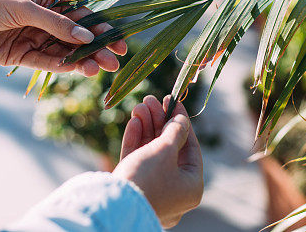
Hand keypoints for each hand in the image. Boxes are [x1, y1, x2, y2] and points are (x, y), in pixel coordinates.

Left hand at [0, 0, 125, 75]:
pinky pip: (46, 62)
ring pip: (65, 51)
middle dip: (97, 49)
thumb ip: (57, 24)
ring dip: (81, 60)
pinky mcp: (22, 56)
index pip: (82, 16)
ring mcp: (35, 38)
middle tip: (114, 63)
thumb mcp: (26, 9)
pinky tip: (75, 69)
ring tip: (97, 71)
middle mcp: (46, 20)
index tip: (120, 42)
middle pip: (77, 37)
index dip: (102, 29)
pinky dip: (61, 66)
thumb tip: (87, 37)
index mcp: (50, 1)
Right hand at [114, 96, 202, 227]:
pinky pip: (139, 161)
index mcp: (191, 186)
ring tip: (140, 105)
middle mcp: (174, 190)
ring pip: (151, 152)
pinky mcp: (134, 187)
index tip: (174, 102)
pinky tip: (134, 121)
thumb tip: (181, 120)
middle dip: (159, 121)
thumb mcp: (166, 150)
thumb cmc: (148, 178)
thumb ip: (175, 131)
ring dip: (146, 126)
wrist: (113, 206)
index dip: (181, 122)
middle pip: (169, 147)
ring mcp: (154, 190)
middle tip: (152, 100)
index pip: (190, 147)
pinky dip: (136, 141)